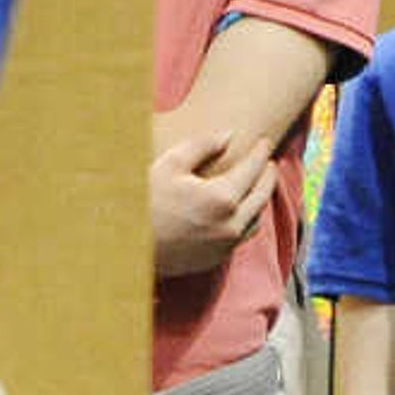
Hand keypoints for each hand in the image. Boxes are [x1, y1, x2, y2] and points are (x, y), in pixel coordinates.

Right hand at [148, 127, 272, 276]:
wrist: (125, 246)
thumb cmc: (144, 201)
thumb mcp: (170, 163)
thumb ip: (203, 145)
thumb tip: (229, 136)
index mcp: (223, 198)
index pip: (253, 170)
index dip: (261, 152)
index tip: (264, 141)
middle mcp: (231, 225)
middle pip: (262, 195)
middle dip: (268, 176)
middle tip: (268, 162)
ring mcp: (225, 245)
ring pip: (256, 219)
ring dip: (260, 199)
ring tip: (257, 185)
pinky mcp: (215, 259)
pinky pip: (241, 236)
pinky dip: (247, 219)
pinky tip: (239, 210)